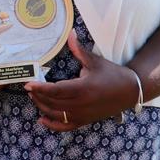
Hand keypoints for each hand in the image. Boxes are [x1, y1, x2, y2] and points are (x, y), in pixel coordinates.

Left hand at [24, 31, 138, 132]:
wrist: (131, 91)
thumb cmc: (113, 74)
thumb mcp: (95, 61)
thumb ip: (79, 50)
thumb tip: (70, 33)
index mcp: (82, 88)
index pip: (55, 90)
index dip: (40, 88)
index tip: (28, 84)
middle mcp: (81, 104)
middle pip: (52, 103)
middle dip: (38, 96)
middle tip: (29, 88)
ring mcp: (83, 115)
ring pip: (56, 114)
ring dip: (42, 107)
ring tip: (34, 98)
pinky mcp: (85, 120)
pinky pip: (65, 126)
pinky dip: (52, 125)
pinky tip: (42, 120)